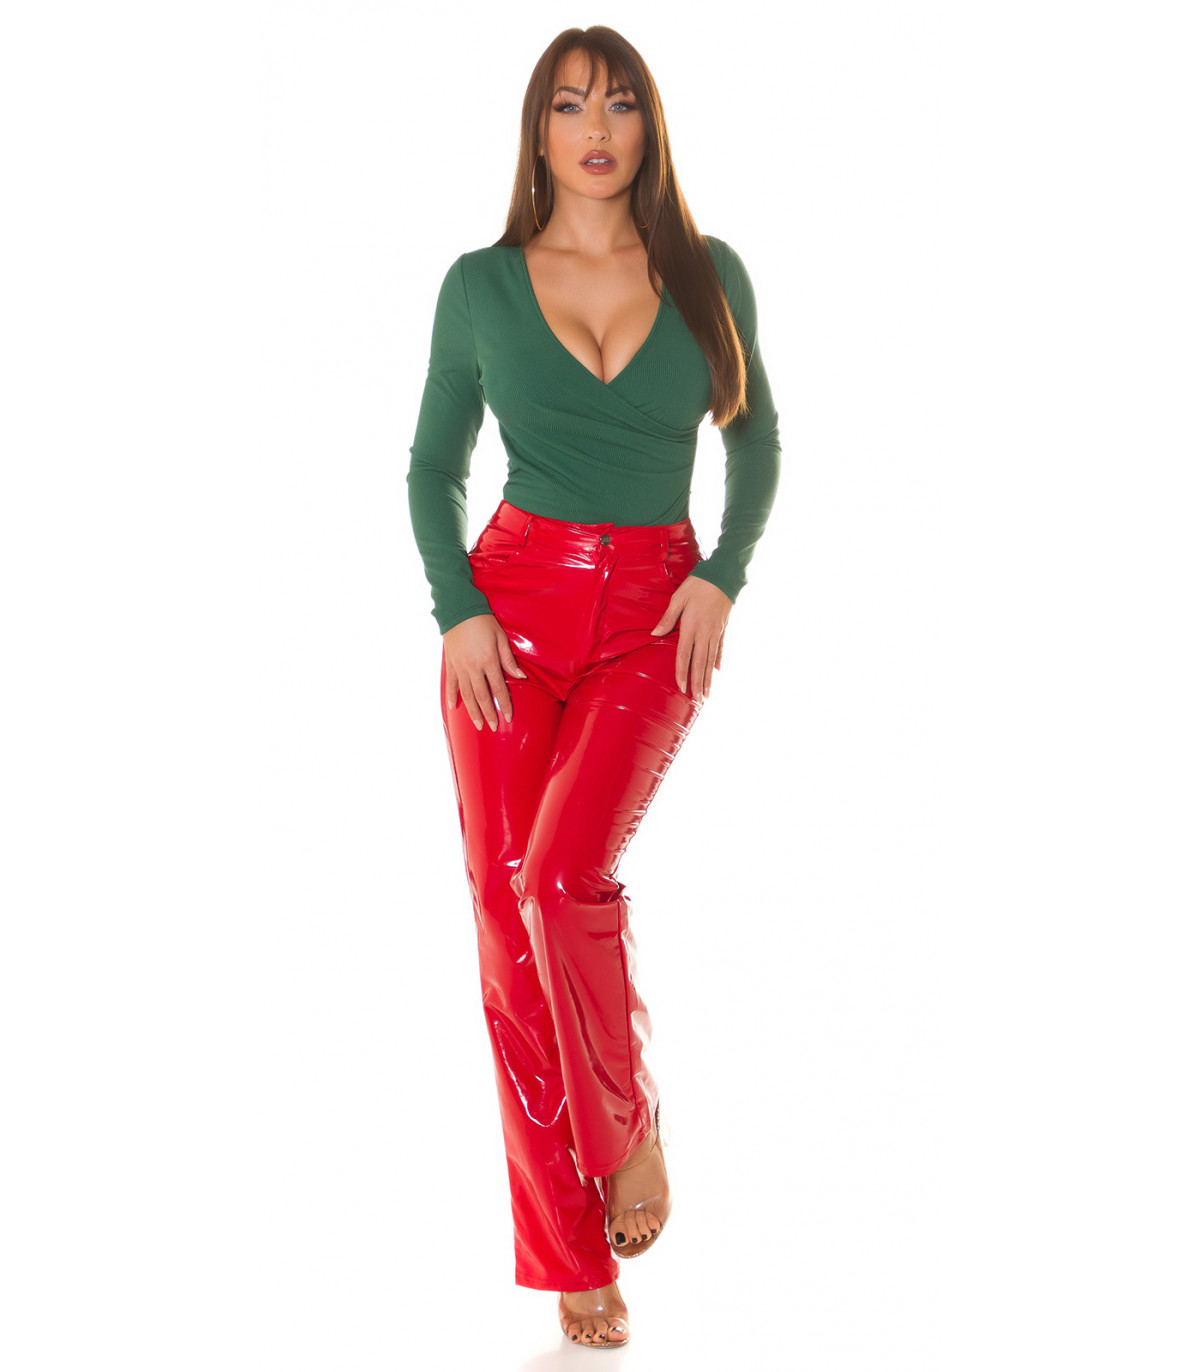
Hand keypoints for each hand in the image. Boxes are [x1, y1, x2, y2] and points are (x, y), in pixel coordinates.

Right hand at [443, 613, 527, 730]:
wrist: (458, 609)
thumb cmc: (483, 621)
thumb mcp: (500, 637)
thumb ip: (508, 659)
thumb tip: (520, 676)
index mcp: (488, 661)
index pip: (499, 688)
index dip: (504, 704)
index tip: (508, 717)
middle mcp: (473, 667)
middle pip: (482, 696)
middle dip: (488, 713)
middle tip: (492, 727)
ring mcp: (460, 667)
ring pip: (467, 694)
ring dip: (473, 711)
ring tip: (478, 724)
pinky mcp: (451, 663)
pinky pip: (451, 683)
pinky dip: (452, 696)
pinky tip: (454, 707)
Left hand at [650, 576, 731, 700]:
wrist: (724, 576)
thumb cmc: (698, 584)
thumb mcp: (678, 598)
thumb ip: (668, 618)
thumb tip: (655, 634)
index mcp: (691, 627)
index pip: (684, 655)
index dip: (682, 672)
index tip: (681, 687)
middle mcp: (704, 633)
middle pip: (699, 663)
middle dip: (697, 682)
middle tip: (697, 699)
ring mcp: (715, 632)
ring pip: (711, 660)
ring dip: (708, 678)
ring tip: (707, 693)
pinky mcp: (722, 628)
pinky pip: (720, 649)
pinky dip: (718, 661)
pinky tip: (717, 672)